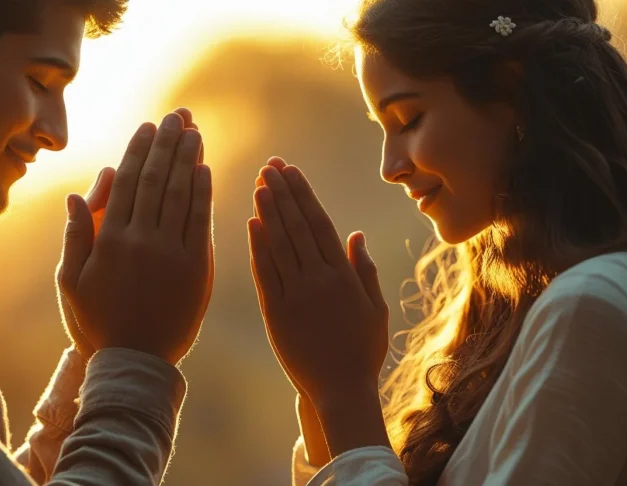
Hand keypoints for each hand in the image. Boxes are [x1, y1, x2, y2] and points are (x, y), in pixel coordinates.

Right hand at [58, 111, 213, 365]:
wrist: (135, 362)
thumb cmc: (98, 323)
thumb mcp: (71, 283)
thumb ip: (75, 236)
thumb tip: (77, 193)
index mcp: (109, 240)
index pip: (126, 182)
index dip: (138, 151)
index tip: (148, 127)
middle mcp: (141, 239)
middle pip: (156, 179)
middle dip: (166, 144)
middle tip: (176, 116)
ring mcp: (171, 252)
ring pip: (180, 194)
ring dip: (187, 159)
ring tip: (194, 131)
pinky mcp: (197, 268)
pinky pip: (200, 222)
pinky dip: (203, 193)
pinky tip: (205, 170)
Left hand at [248, 158, 388, 405]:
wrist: (340, 389)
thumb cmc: (362, 351)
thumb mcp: (374, 309)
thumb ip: (363, 270)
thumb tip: (355, 234)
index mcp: (343, 276)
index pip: (319, 224)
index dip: (304, 194)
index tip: (291, 171)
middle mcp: (318, 279)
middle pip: (297, 227)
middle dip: (282, 193)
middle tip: (269, 166)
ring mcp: (295, 295)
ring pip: (279, 244)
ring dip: (268, 211)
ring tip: (259, 185)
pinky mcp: (275, 312)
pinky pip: (265, 273)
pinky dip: (258, 247)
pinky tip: (251, 224)